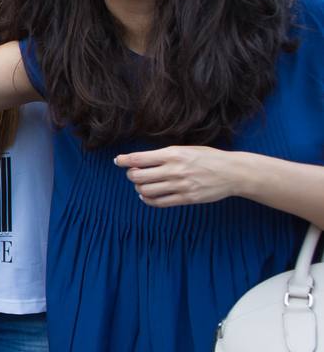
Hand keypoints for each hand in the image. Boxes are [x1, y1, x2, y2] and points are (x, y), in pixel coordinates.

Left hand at [115, 146, 244, 206]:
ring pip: (146, 190)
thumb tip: (140, 160)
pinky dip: (148, 200)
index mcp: (173, 154)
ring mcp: (180, 185)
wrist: (232, 172)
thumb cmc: (208, 158)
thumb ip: (164, 155)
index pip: (139, 158)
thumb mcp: (186, 149)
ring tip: (142, 184)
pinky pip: (159, 202)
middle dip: (131, 175)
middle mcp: (174, 169)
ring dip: (139, 188)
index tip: (117, 161)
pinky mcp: (186, 198)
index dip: (123, 160)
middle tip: (133, 173)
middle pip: (138, 176)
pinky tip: (147, 195)